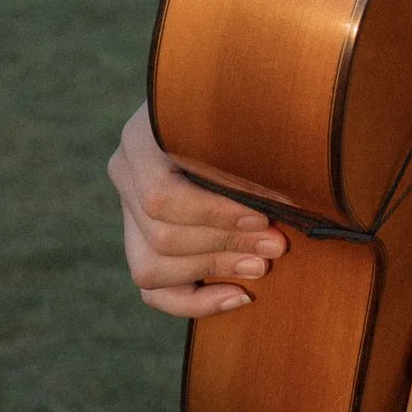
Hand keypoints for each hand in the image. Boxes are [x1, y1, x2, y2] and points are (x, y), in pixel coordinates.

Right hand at [110, 103, 288, 320]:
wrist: (219, 109)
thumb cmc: (240, 110)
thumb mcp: (241, 121)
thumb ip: (251, 159)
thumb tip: (285, 207)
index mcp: (140, 139)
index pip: (163, 197)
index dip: (215, 214)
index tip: (264, 216)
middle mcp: (125, 175)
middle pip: (162, 236)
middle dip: (225, 244)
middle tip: (276, 245)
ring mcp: (128, 212)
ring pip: (151, 268)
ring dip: (213, 270)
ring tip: (262, 264)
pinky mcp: (141, 244)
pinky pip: (154, 292)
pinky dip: (197, 302)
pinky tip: (240, 296)